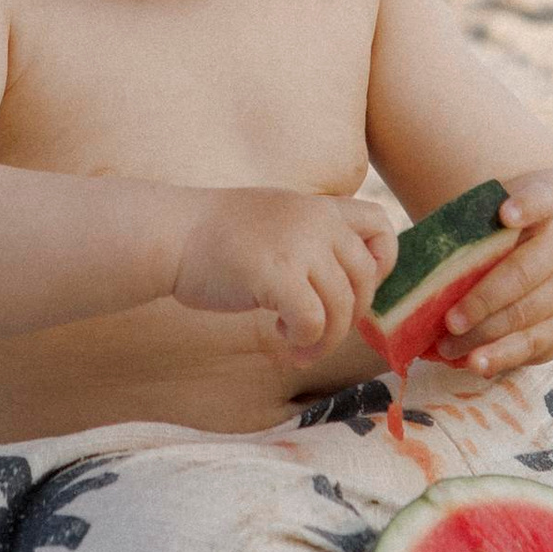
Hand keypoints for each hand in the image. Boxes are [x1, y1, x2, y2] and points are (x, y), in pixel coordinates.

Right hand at [173, 189, 396, 356]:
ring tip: (301, 345)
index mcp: (319, 206)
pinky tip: (282, 335)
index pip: (382, 225)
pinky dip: (304, 339)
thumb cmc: (217, 237)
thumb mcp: (278, 220)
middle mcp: (316, 219)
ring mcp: (297, 244)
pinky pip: (314, 321)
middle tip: (320, 332)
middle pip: (367, 278)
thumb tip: (351, 285)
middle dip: (351, 316)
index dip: (382, 263)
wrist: (170, 234)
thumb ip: (314, 238)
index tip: (352, 287)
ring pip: (343, 306)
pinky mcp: (276, 273)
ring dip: (326, 337)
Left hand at [438, 170, 552, 376]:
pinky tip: (476, 363)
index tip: (506, 214)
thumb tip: (398, 261)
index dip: (526, 206)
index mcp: (539, 214)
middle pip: (524, 273)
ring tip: (448, 345)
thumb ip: (458, 232)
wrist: (536, 272)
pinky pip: (530, 344)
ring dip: (483, 333)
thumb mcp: (481, 226)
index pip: (541, 200)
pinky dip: (501, 356)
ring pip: (524, 314)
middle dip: (484, 299)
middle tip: (450, 320)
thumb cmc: (492, 246)